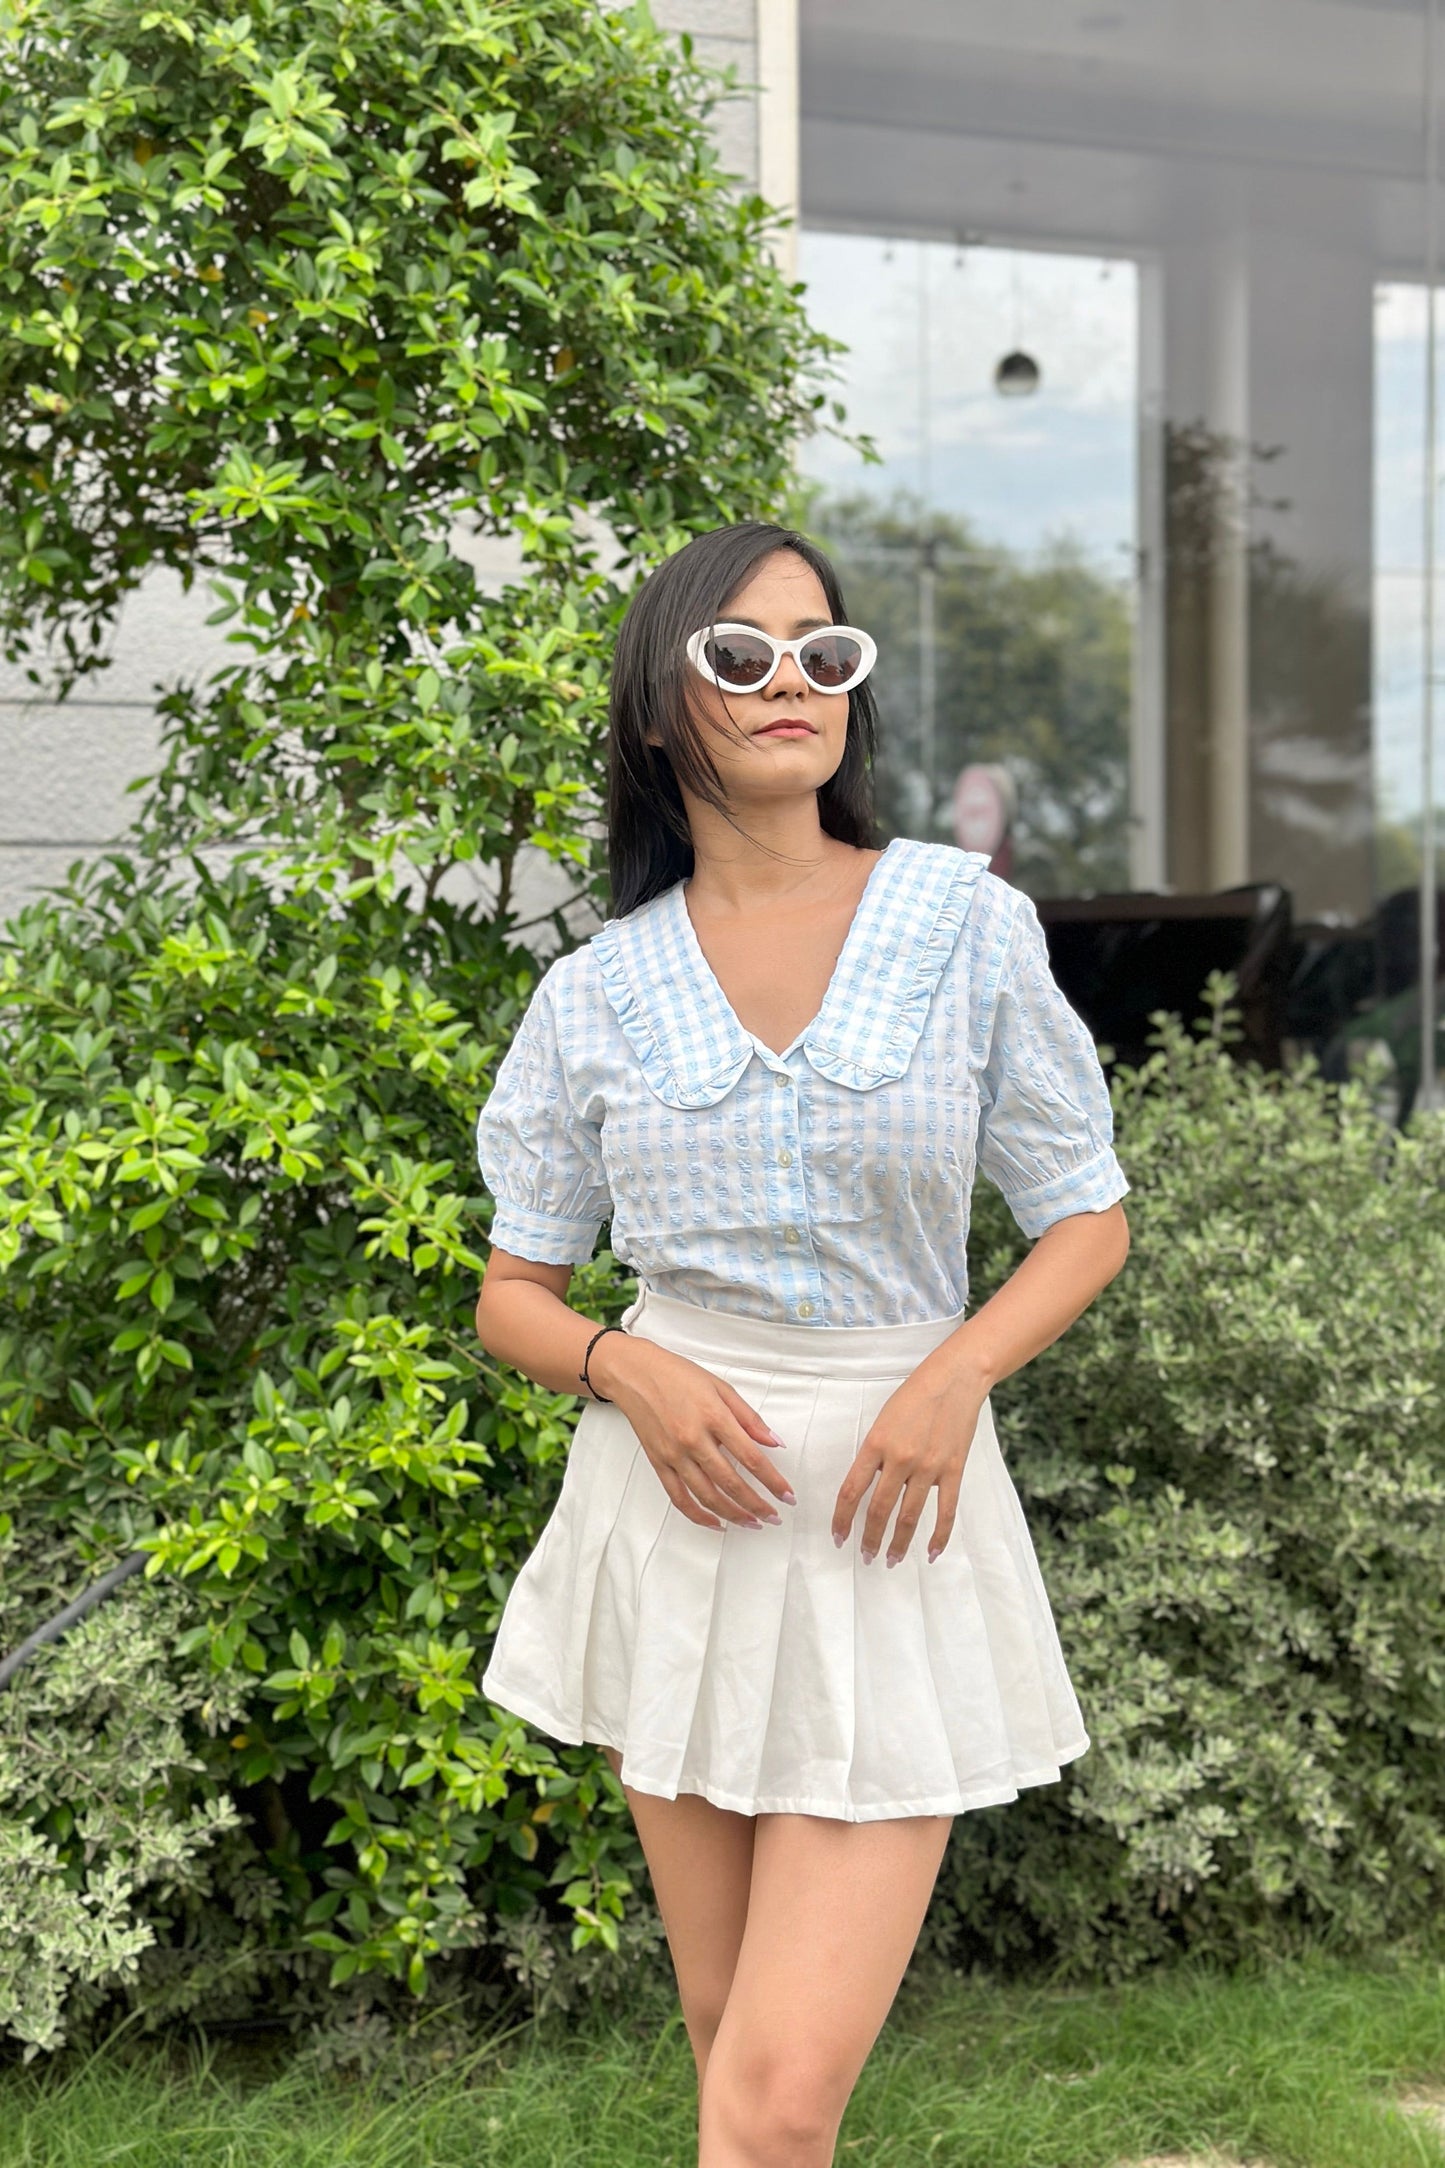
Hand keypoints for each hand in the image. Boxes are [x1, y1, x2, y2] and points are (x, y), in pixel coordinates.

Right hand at [587, 1332, 796, 1533]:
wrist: (634, 1374)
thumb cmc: (678, 1375)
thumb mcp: (720, 1387)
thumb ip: (749, 1417)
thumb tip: (775, 1442)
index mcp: (713, 1417)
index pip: (751, 1458)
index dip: (773, 1481)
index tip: (788, 1496)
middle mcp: (693, 1440)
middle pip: (732, 1483)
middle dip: (757, 1505)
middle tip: (775, 1517)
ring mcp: (674, 1455)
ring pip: (707, 1496)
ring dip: (733, 1515)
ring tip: (753, 1523)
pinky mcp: (658, 1464)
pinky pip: (679, 1498)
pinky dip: (699, 1516)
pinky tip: (717, 1523)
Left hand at [831, 1357, 987, 1567]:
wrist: (955, 1378)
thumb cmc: (916, 1394)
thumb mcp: (884, 1419)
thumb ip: (874, 1453)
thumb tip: (867, 1486)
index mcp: (876, 1443)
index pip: (852, 1490)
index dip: (842, 1518)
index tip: (838, 1537)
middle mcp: (900, 1459)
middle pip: (879, 1509)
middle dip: (869, 1538)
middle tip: (864, 1556)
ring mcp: (929, 1466)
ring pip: (909, 1516)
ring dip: (898, 1543)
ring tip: (891, 1560)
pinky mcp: (954, 1470)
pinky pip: (945, 1512)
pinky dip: (939, 1536)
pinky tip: (932, 1553)